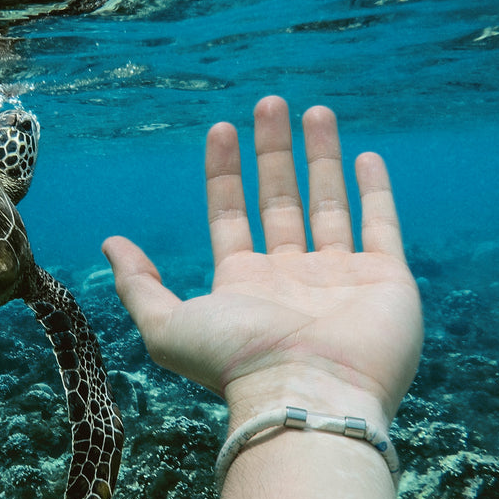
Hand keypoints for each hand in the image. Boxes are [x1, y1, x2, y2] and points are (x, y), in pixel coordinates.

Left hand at [101, 96, 422, 430]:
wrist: (310, 395)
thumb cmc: (238, 363)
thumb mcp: (168, 327)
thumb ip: (139, 286)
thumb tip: (111, 243)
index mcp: (245, 283)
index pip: (231, 215)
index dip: (224, 174)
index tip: (221, 129)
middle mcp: (292, 277)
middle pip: (280, 200)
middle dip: (273, 152)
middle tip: (270, 103)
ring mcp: (341, 277)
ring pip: (329, 204)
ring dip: (321, 157)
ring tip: (315, 111)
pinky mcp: (386, 280)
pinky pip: (382, 225)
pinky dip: (376, 192)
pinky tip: (365, 156)